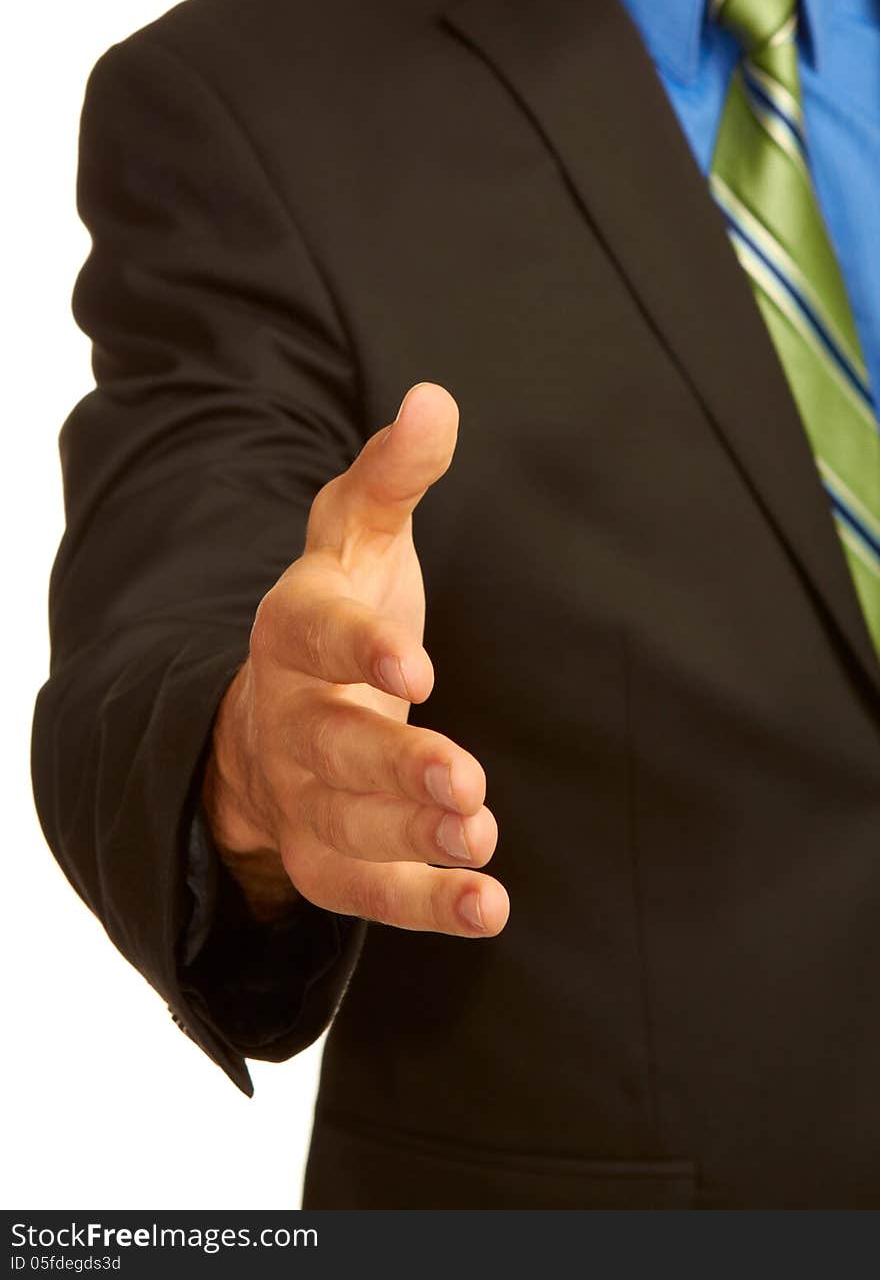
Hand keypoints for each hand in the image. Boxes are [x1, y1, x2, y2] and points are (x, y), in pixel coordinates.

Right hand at [202, 383, 509, 937]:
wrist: (270, 718)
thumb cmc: (332, 616)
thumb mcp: (353, 537)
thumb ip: (392, 477)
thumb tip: (435, 400)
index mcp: (292, 628)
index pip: (313, 635)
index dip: (358, 651)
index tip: (417, 667)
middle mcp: (287, 715)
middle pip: (329, 744)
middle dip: (392, 766)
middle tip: (462, 782)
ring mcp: (301, 793)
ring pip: (347, 823)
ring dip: (412, 836)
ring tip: (479, 839)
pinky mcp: (325, 856)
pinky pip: (365, 890)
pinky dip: (423, 905)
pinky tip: (487, 907)